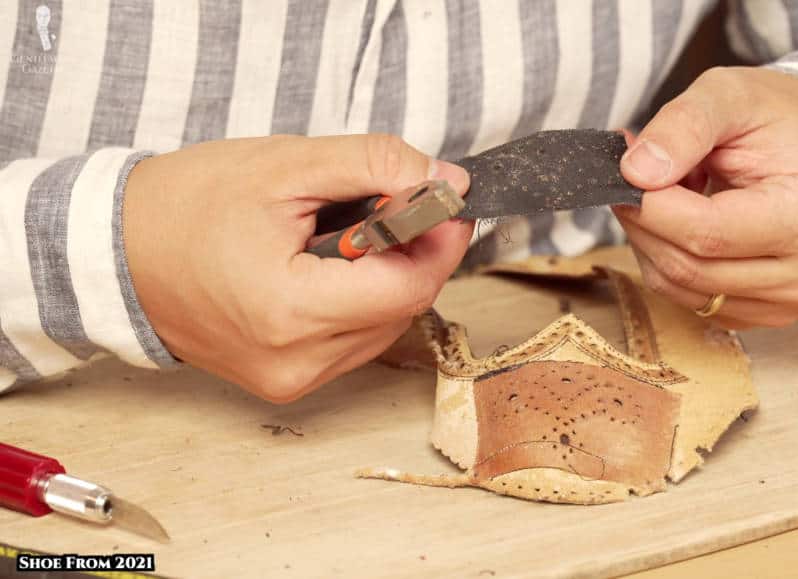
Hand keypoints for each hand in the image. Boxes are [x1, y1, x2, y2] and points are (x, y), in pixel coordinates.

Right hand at [123, 134, 472, 401]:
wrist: (115, 252)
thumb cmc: (185, 206)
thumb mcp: (287, 165)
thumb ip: (377, 166)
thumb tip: (446, 180)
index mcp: (291, 312)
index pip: (410, 286)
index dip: (439, 239)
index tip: (446, 200)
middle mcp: (295, 363)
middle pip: (403, 309)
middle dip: (412, 253)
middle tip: (393, 204)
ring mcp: (289, 380)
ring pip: (384, 328)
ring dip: (386, 278)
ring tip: (344, 236)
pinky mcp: (284, 383)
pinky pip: (353, 343)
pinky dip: (359, 302)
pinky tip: (328, 270)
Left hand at [616, 67, 797, 328]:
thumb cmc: (772, 117)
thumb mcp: (727, 93)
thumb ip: (683, 126)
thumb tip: (635, 173)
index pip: (706, 233)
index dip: (651, 206)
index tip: (621, 171)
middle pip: (687, 266)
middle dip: (643, 221)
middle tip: (627, 178)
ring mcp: (785, 303)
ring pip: (678, 287)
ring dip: (650, 240)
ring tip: (660, 194)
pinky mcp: (760, 315)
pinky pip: (686, 297)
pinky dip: (665, 259)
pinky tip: (678, 222)